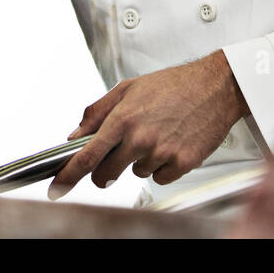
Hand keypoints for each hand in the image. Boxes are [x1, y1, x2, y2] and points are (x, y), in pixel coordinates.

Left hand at [48, 50, 248, 198]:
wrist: (216, 86)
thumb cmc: (174, 84)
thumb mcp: (129, 88)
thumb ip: (97, 112)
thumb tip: (75, 136)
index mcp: (124, 118)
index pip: (87, 156)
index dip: (68, 176)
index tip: (58, 188)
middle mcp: (141, 138)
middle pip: (107, 175)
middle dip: (105, 171)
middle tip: (117, 156)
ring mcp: (162, 152)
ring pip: (137, 173)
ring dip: (140, 161)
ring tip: (158, 134)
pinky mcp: (183, 163)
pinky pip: (160, 178)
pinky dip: (162, 166)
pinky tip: (172, 144)